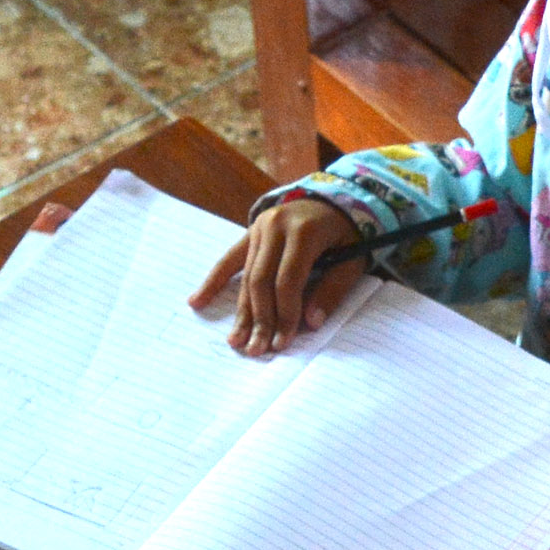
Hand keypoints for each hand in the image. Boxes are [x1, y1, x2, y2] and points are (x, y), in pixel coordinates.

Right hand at [195, 198, 360, 354]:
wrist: (333, 199)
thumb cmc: (347, 234)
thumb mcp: (352, 260)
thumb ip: (332, 290)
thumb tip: (311, 323)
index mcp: (303, 232)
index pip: (287, 280)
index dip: (284, 313)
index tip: (283, 341)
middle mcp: (276, 226)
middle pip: (261, 280)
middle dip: (260, 319)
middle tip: (257, 350)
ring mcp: (259, 228)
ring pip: (246, 276)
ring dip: (241, 311)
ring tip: (236, 341)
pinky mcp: (250, 233)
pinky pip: (229, 260)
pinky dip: (213, 282)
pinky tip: (197, 302)